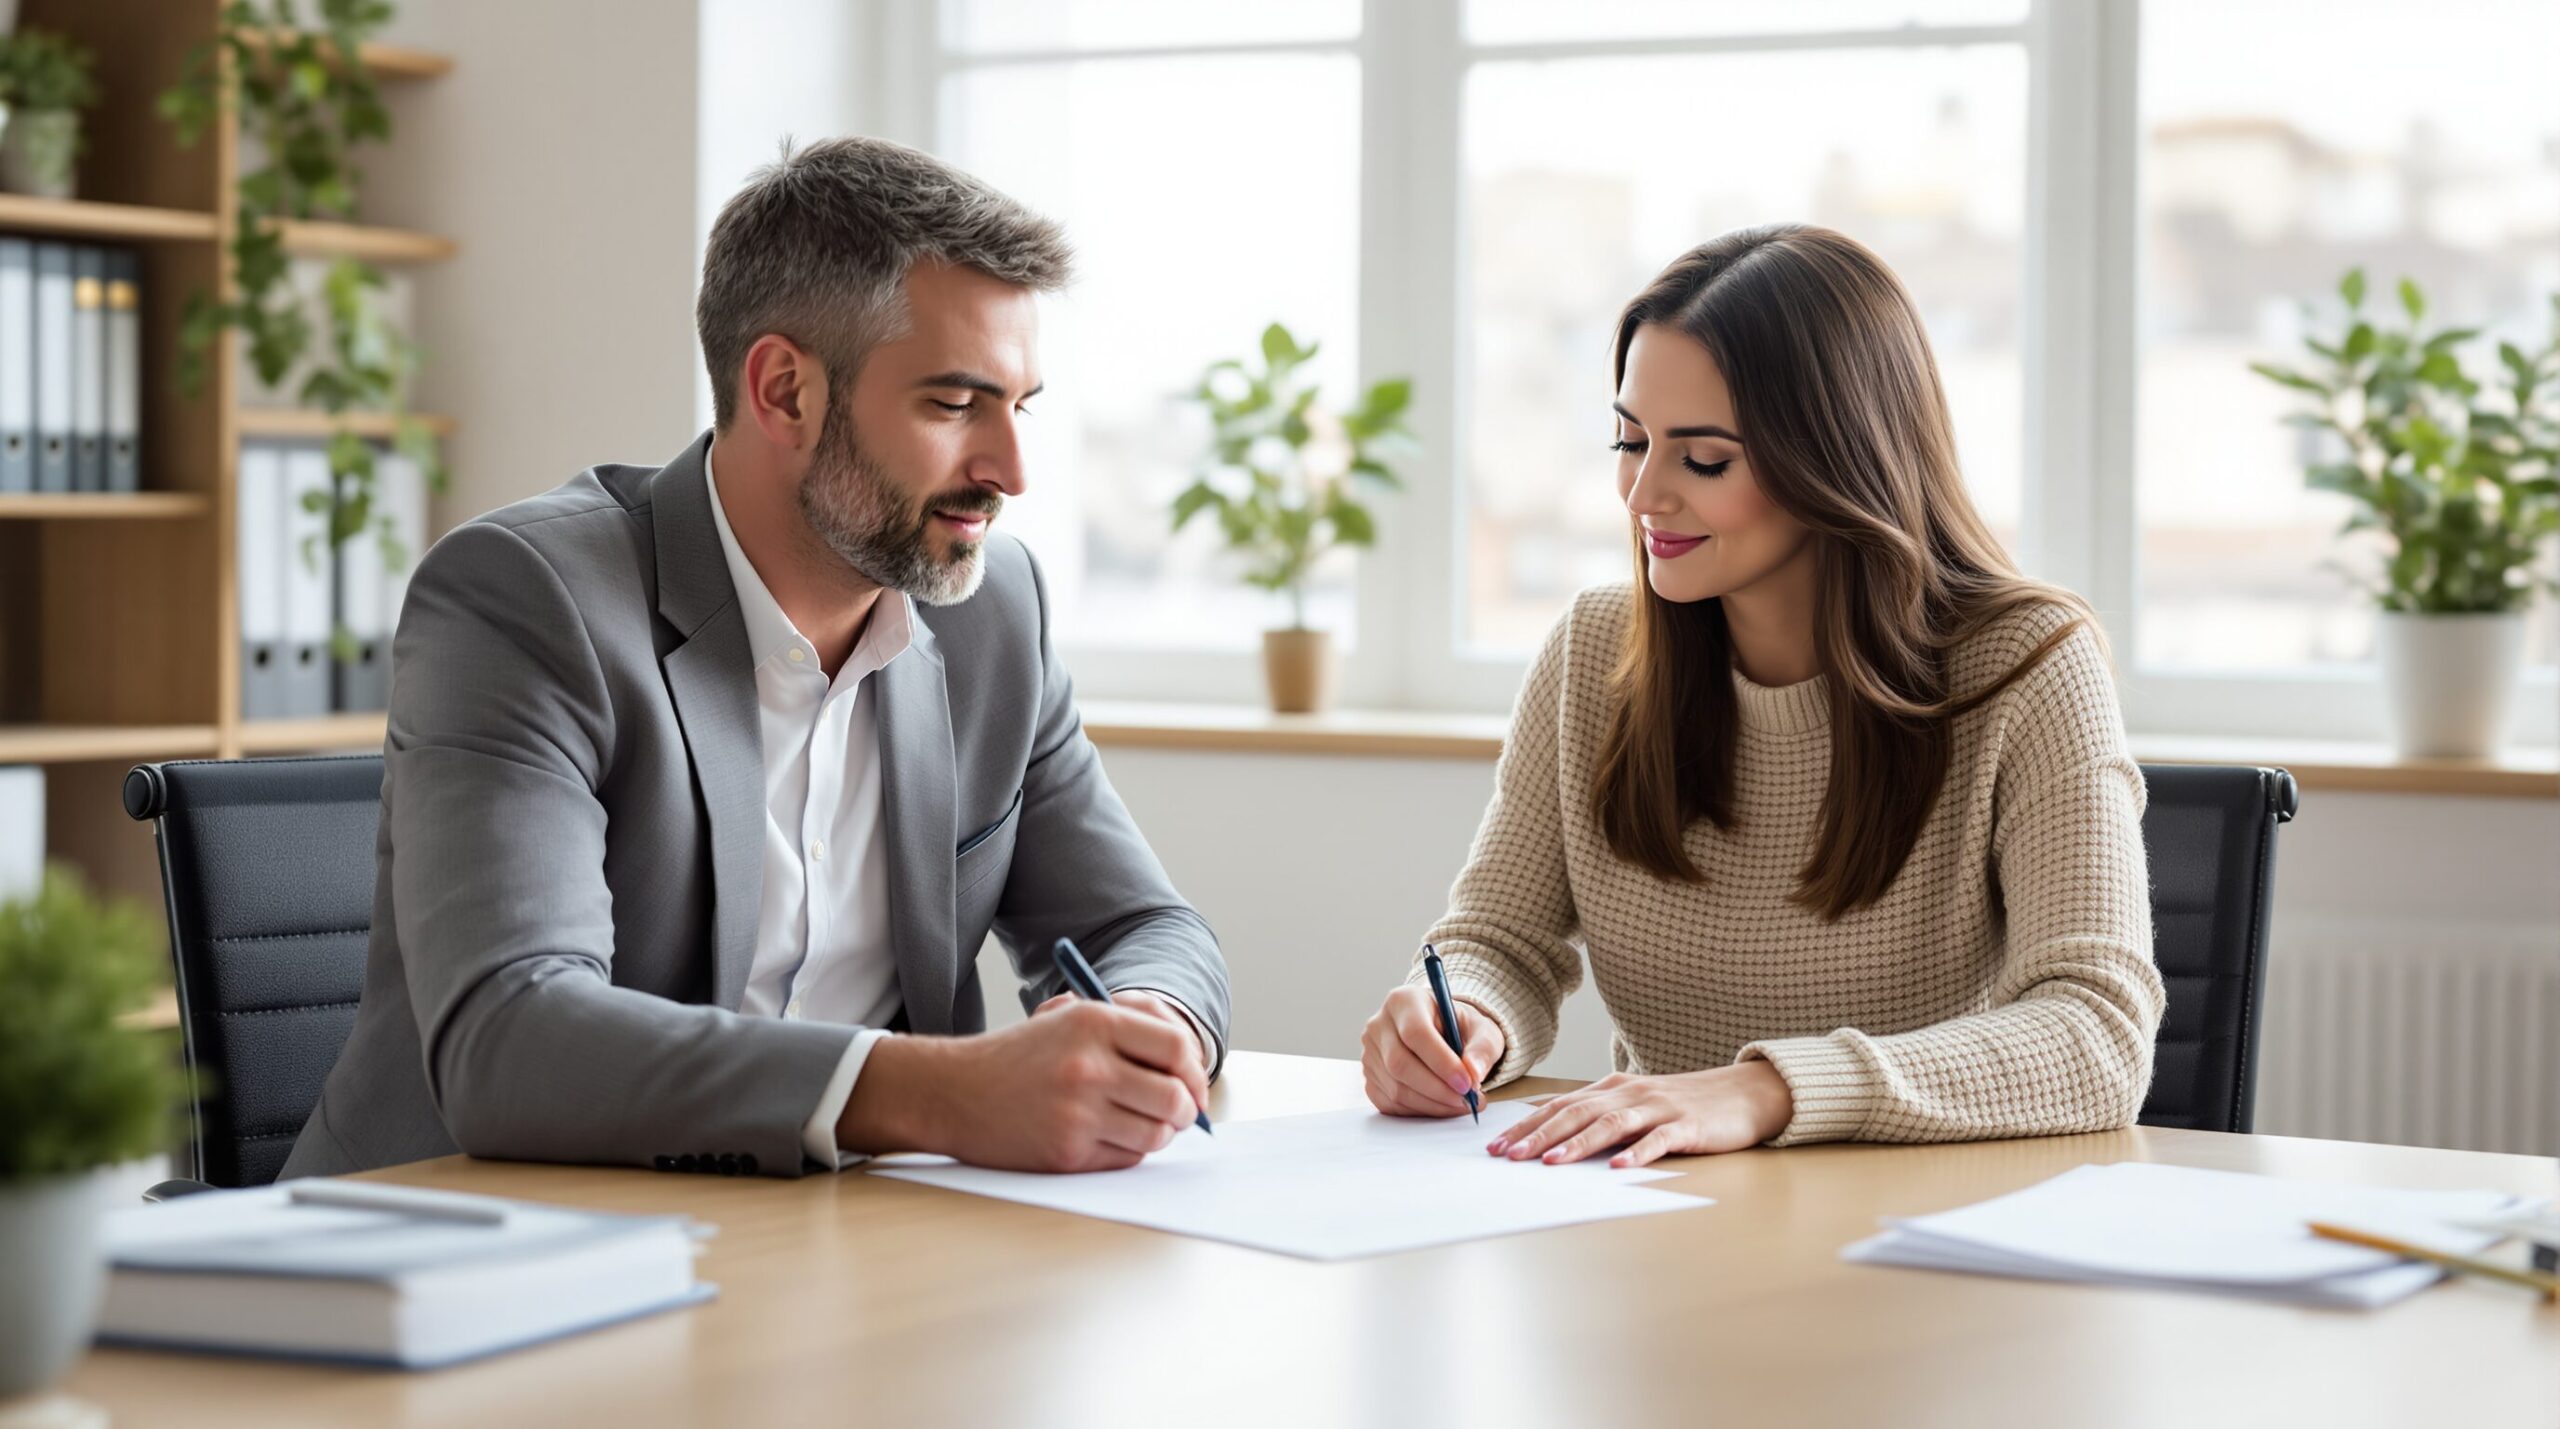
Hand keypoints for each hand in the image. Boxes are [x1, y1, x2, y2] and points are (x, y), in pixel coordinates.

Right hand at [839, 998, 1209, 1171]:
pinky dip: (1127, 1152)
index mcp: (1094, 1023)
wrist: (954, 1092)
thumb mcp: (1067, 1016)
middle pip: (1174, 1097)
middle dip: (1185, 1110)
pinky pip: (1125, 1159)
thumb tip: (1189, 1062)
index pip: (1175, 1047)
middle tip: (1180, 1112)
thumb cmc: (1018, 1056)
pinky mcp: (1067, 1153)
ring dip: (1159, 1134)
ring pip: (1155, 1135)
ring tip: (1141, 1124)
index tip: (1192, 1083)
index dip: (1194, 1069)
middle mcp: (1089, 1066)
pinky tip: (1106, 1136)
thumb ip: (1127, 1028)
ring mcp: (1078, 1113)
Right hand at [1361, 985, 1504, 1117]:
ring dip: (1432, 1104)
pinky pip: (1390, 1103)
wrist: (1443, 1033)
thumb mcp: (1482, 1029)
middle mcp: (1379, 1025)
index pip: (1416, 1033)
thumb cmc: (1460, 1028)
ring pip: (1396, 1088)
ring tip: (1461, 1104)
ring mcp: (1370, 1053)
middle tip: (1467, 1100)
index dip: (1442, 1062)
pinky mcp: (1369, 1078)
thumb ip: (1482, 1049)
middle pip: (1400, 1064)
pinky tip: (1441, 1105)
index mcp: (1405, 1001)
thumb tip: (1473, 1074)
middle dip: (1438, 1089)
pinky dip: (1420, 1111)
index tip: (1467, 1083)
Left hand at [1488, 1062, 1793, 1167]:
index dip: (1526, 1125)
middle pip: (1577, 1113)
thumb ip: (1600, 1114)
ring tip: (1550, 1163)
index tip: (1495, 1145)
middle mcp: (1630, 1093)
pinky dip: (1637, 1153)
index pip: (1560, 1105)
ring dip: (1577, 1144)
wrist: (1742, 1093)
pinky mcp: (1687, 1126)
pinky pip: (1658, 1140)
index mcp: (1613, 1088)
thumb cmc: (1683, 1104)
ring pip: (1610, 1124)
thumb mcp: (1636, 1102)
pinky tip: (1618, 1168)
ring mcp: (1658, 1109)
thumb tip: (1552, 1134)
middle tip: (1508, 1156)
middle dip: (1538, 1135)